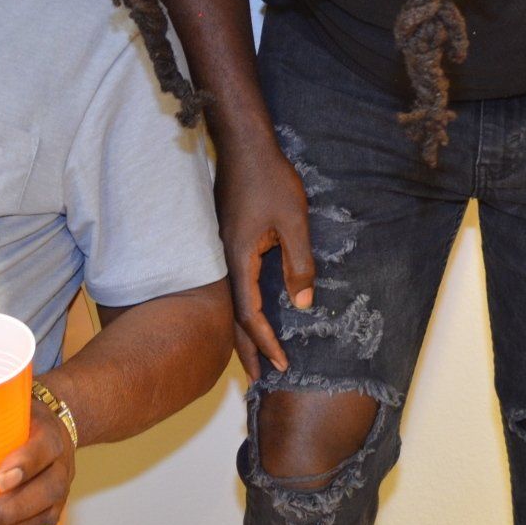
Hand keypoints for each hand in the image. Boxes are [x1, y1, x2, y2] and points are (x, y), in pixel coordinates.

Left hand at [0, 398, 75, 524]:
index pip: (44, 446)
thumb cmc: (13, 420)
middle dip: (12, 509)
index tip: (1, 478)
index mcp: (47, 430)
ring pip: (45, 514)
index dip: (26, 462)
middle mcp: (60, 461)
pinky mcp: (53, 508)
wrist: (47, 426)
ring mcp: (60, 488)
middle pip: (47, 488)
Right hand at [215, 142, 314, 378]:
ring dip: (241, 331)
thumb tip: (302, 304)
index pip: (248, 314)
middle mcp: (225, 260)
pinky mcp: (227, 240)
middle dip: (245, 349)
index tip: (281, 365)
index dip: (264, 343)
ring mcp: (223, 250)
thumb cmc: (270, 179)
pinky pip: (232, 285)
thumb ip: (298, 264)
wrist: (244, 144)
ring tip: (253, 356)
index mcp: (239, 259)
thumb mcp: (294, 222)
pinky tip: (250, 312)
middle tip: (257, 380)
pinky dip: (241, 308)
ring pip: (229, 301)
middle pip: (231, 316)